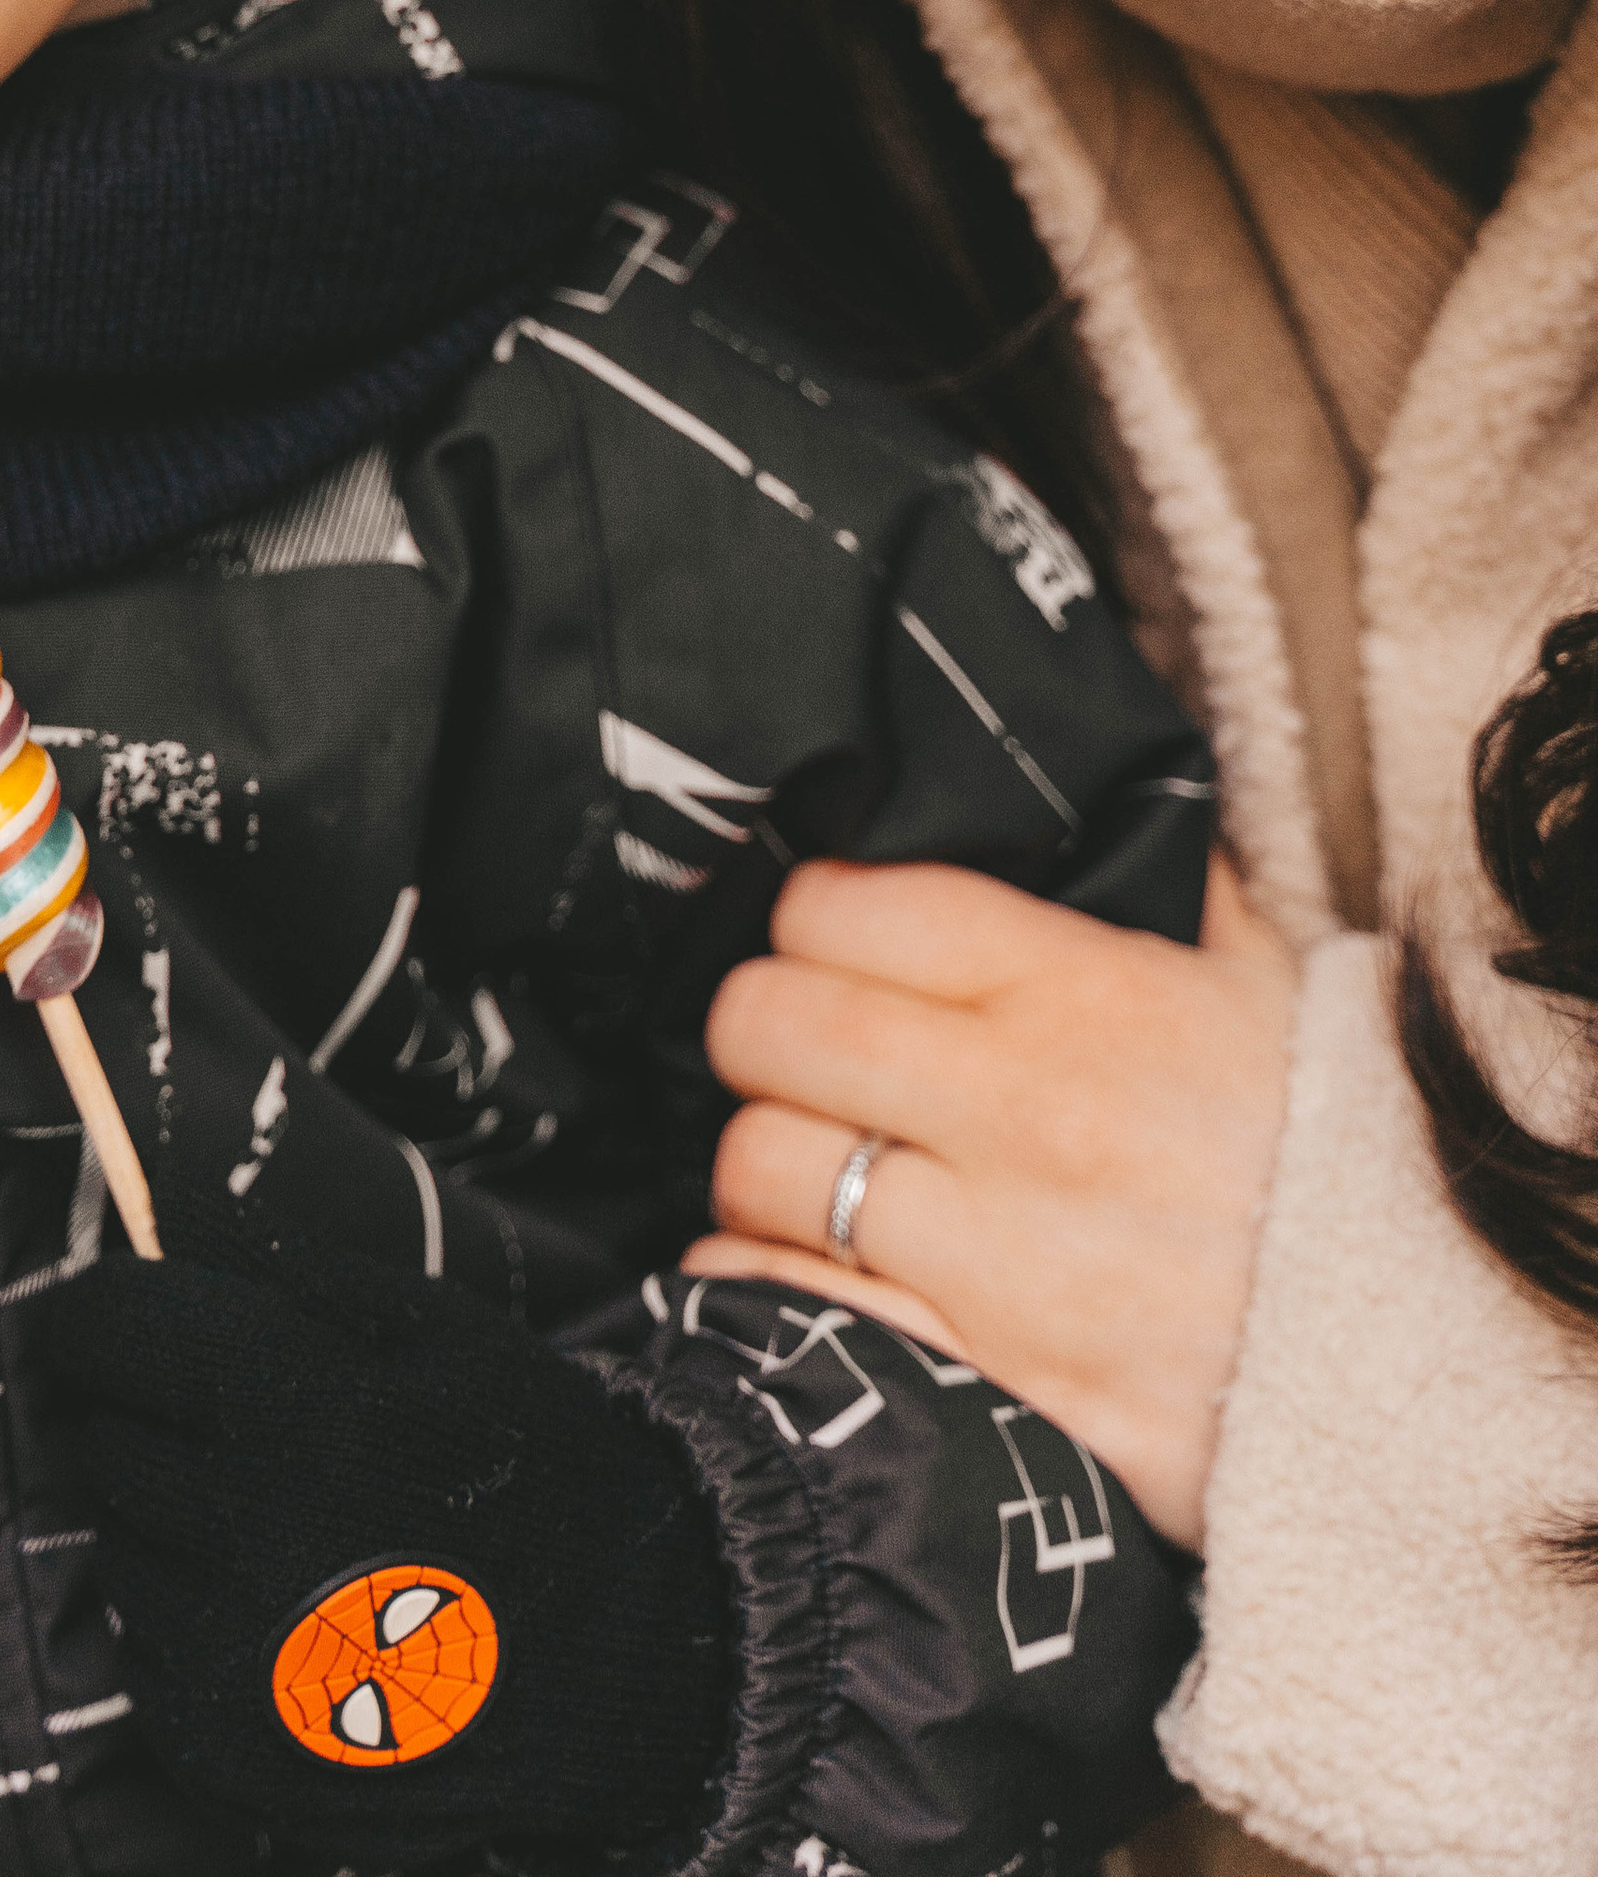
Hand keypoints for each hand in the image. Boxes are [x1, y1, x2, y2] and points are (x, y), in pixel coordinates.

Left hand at [40, 1217, 730, 1869]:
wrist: (633, 1662)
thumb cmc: (537, 1465)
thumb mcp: (444, 1330)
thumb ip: (299, 1271)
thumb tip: (181, 1213)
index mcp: (292, 1409)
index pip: (102, 1332)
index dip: (105, 1310)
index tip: (125, 1312)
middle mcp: (241, 1538)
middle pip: (99, 1436)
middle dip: (153, 1412)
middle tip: (241, 1419)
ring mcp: (227, 1660)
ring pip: (116, 1544)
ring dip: (171, 1517)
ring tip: (282, 1518)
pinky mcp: (222, 1752)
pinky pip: (145, 1648)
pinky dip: (191, 1617)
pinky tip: (286, 1606)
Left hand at [688, 850, 1296, 1548]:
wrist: (1409, 1371)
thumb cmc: (1321, 1157)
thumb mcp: (1261, 985)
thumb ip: (1165, 881)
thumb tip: (1093, 792)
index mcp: (1080, 991)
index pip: (839, 904)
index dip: (810, 913)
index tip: (829, 937)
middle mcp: (1024, 1111)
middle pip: (767, 1021)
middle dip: (758, 1022)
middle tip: (796, 1044)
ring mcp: (996, 1254)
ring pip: (760, 1164)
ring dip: (761, 1157)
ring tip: (805, 1157)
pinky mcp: (982, 1375)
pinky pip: (795, 1301)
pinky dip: (760, 1277)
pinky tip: (791, 1259)